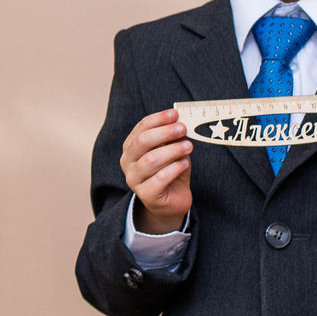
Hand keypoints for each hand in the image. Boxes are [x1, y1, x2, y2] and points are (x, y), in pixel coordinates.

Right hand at [121, 109, 193, 233]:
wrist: (171, 202)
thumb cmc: (171, 172)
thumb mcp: (173, 151)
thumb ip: (174, 138)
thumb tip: (181, 122)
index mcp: (131, 147)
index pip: (141, 128)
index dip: (158, 119)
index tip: (175, 114)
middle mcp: (128, 162)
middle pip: (143, 142)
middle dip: (164, 133)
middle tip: (183, 128)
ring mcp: (134, 179)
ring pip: (151, 160)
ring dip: (172, 150)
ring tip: (189, 146)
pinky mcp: (146, 195)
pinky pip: (160, 178)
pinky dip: (175, 168)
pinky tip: (185, 163)